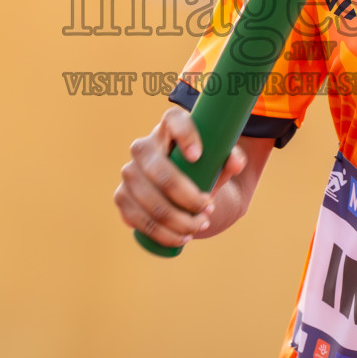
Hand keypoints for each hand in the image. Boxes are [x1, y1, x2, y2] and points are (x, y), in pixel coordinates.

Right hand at [113, 105, 246, 247]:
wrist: (178, 189)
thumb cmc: (202, 168)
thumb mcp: (219, 163)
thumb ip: (232, 159)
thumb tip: (235, 162)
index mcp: (169, 127)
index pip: (174, 120)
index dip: (185, 135)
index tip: (198, 156)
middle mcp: (143, 147)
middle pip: (161, 172)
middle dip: (188, 197)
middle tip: (209, 208)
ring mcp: (129, 172)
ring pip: (151, 201)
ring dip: (178, 220)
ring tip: (200, 225)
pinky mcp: (121, 197)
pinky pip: (138, 219)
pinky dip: (163, 233)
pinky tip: (181, 237)